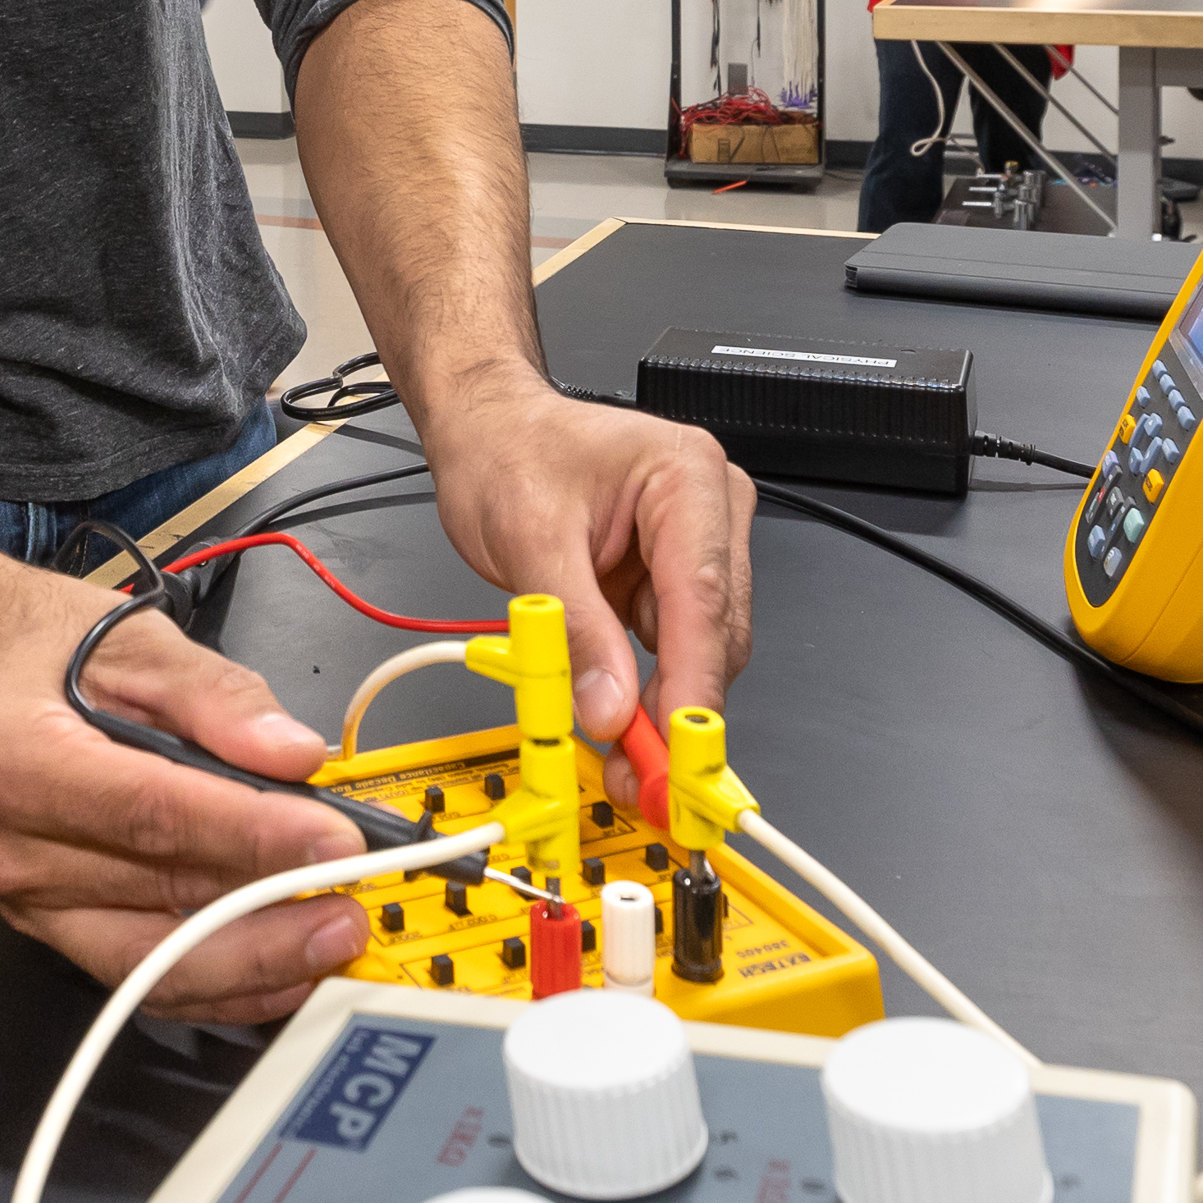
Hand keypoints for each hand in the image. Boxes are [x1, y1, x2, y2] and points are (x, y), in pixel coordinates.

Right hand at [0, 558, 373, 1023]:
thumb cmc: (53, 653)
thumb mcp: (141, 641)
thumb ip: (220, 697)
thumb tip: (294, 754)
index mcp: (17, 759)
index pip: (150, 810)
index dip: (248, 833)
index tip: (331, 838)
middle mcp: (11, 847)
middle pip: (156, 896)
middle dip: (267, 909)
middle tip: (352, 904)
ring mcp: (28, 902)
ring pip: (152, 959)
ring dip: (254, 961)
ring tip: (332, 940)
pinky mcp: (53, 932)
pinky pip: (143, 976)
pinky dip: (220, 985)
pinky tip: (283, 971)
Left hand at [415, 376, 754, 813]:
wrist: (487, 430)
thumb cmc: (507, 451)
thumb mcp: (528, 539)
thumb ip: (574, 629)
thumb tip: (608, 706)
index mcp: (687, 476)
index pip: (704, 598)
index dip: (693, 685)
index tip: (678, 753)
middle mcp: (709, 507)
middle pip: (715, 633)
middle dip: (674, 707)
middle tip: (635, 772)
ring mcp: (696, 543)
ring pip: (698, 649)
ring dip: (656, 700)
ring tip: (605, 731)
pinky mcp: (671, 575)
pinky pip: (671, 645)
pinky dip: (641, 681)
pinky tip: (608, 696)